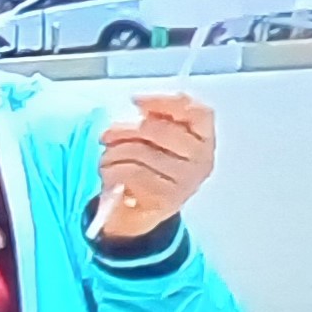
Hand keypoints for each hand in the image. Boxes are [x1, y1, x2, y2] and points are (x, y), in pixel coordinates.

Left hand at [98, 94, 214, 239]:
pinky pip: (130, 173)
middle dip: (124, 130)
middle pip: (158, 129)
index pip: (198, 112)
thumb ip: (153, 120)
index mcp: (203, 139)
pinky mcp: (166, 199)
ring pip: (138, 152)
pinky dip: (112, 170)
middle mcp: (201, 159)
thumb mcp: (155, 140)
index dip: (166, 102)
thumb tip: (140, 103)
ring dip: (112, 153)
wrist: (140, 211)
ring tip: (108, 159)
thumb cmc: (148, 167)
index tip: (137, 101)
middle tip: (107, 135)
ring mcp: (186, 181)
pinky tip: (111, 174)